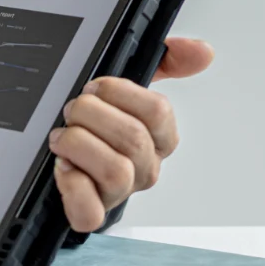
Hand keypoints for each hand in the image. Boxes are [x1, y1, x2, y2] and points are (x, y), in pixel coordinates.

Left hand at [48, 37, 214, 231]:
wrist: (70, 172)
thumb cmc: (100, 131)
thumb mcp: (128, 90)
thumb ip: (165, 64)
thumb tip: (203, 52)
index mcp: (158, 138)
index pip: (158, 111)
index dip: (119, 93)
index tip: (95, 88)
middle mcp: (144, 167)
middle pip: (133, 138)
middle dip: (91, 115)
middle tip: (72, 110)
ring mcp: (120, 193)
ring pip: (115, 171)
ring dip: (79, 145)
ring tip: (61, 137)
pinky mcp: (92, 213)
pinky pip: (90, 210)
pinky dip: (73, 187)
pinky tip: (63, 168)